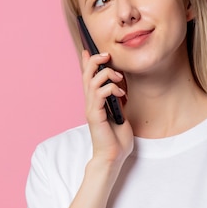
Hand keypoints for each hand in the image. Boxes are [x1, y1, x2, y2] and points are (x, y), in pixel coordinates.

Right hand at [81, 50, 133, 165]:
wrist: (113, 157)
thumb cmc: (117, 139)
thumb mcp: (121, 114)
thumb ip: (117, 101)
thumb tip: (121, 87)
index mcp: (95, 102)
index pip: (87, 78)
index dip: (87, 63)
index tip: (89, 50)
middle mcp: (90, 103)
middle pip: (86, 75)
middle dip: (95, 61)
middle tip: (107, 55)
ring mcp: (91, 109)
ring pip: (91, 82)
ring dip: (106, 74)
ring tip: (118, 77)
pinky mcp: (95, 115)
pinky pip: (99, 94)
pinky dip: (110, 88)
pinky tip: (121, 93)